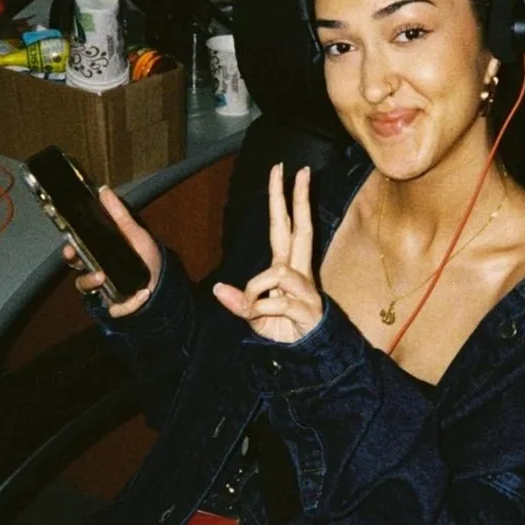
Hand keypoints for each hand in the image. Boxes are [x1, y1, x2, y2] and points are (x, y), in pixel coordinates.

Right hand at [60, 185, 161, 317]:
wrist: (166, 283)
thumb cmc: (146, 258)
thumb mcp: (136, 235)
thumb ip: (120, 215)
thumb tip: (103, 190)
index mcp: (100, 258)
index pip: (77, 256)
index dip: (70, 253)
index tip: (70, 248)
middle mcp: (99, 275)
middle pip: (78, 276)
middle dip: (79, 272)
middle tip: (85, 265)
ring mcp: (106, 292)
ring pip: (89, 291)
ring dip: (92, 283)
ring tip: (103, 276)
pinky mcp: (119, 308)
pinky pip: (117, 309)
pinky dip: (129, 304)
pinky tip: (142, 294)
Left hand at [212, 164, 323, 342]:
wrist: (307, 353)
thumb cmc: (282, 329)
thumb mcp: (252, 316)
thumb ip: (238, 302)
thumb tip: (218, 289)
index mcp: (286, 267)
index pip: (285, 226)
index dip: (283, 199)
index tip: (285, 171)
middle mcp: (299, 271)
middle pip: (300, 228)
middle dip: (300, 199)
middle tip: (303, 171)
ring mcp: (305, 287)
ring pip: (277, 271)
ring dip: (255, 290)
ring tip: (253, 308)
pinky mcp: (307, 306)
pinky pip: (274, 300)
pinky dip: (260, 310)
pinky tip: (264, 318)